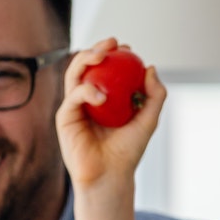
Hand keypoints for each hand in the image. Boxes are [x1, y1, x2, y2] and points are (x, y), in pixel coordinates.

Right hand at [54, 38, 165, 196]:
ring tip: (101, 55)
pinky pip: (73, 96)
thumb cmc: (128, 152)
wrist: (111, 176)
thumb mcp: (148, 121)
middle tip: (112, 43)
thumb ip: (154, 96)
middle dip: (97, 48)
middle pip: (87, 65)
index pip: (106, 69)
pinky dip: (86, 91)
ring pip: (75, 74)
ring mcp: (75, 106)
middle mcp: (88, 98)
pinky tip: (101, 96)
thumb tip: (151, 68)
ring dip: (86, 59)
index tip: (128, 48)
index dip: (115, 54)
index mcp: (105, 97)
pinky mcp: (65, 117)